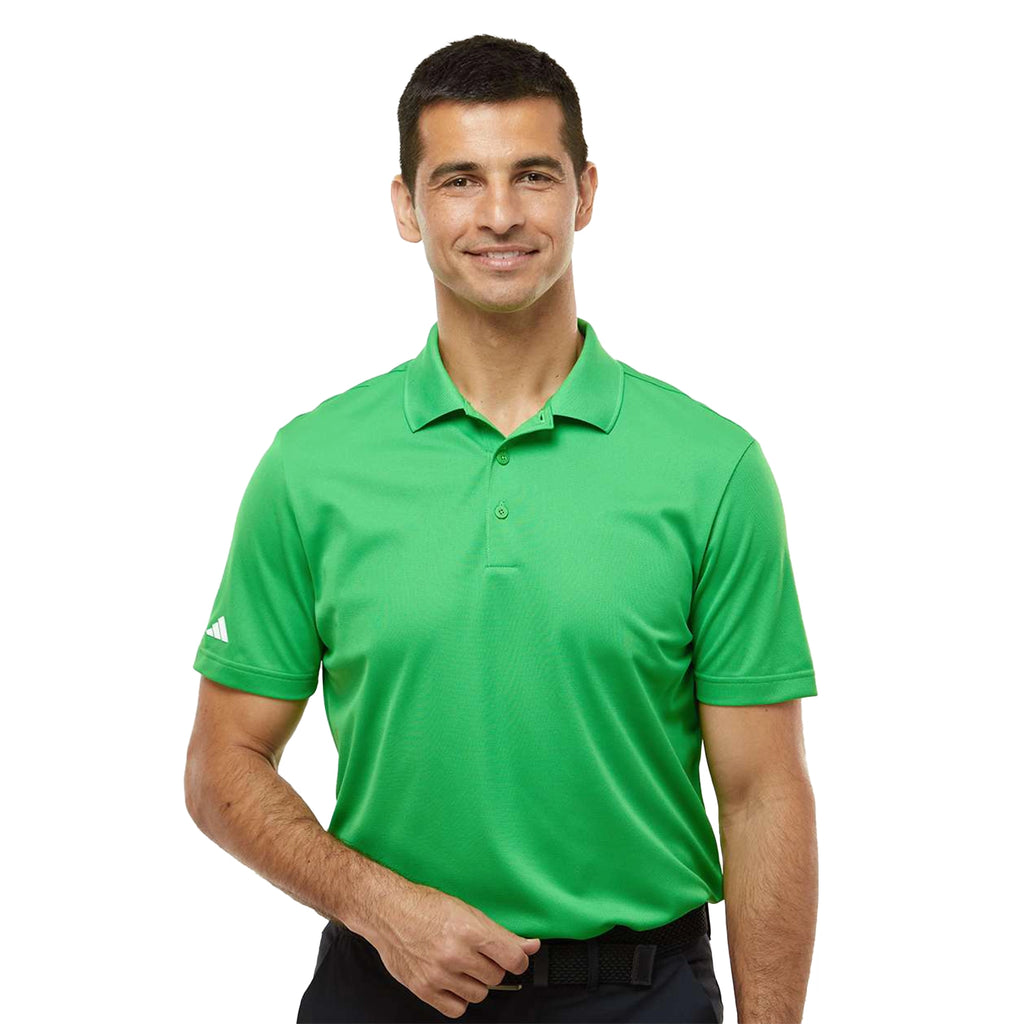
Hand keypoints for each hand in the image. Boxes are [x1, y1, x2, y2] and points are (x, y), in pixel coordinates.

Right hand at [362, 881, 540, 1018]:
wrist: (389, 913)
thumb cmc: (427, 907)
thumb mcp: (468, 912)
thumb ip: (502, 934)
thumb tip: (532, 947)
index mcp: (470, 930)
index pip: (512, 959)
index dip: (517, 960)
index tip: (512, 959)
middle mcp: (455, 954)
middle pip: (496, 978)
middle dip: (491, 968)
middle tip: (477, 955)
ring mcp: (439, 974)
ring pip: (478, 995)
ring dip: (475, 983)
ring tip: (461, 965)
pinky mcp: (424, 989)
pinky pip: (456, 1009)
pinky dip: (458, 998)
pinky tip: (451, 981)